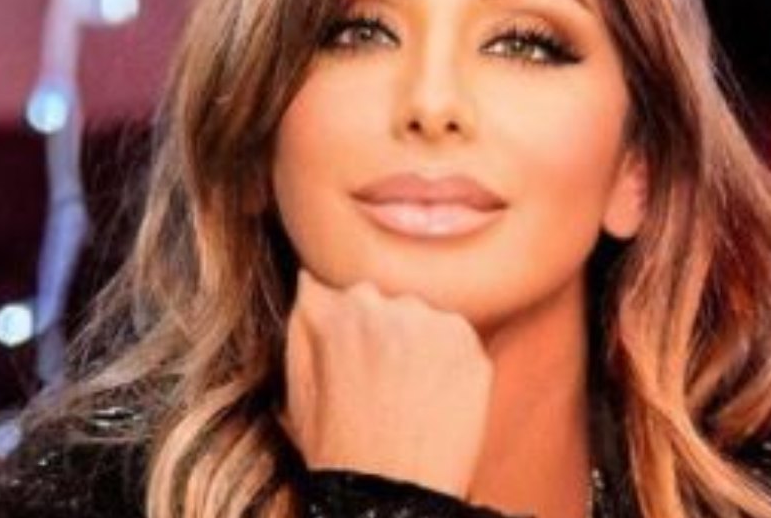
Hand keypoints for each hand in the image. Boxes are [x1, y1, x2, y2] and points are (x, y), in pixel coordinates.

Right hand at [282, 270, 494, 497]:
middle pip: (384, 301)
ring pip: (421, 317)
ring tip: (406, 393)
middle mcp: (388, 305)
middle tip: (379, 382)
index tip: (350, 358)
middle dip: (381, 330)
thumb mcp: (300, 384)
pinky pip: (455, 337)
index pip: (339, 292)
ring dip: (416, 341)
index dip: (344, 327)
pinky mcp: (470, 343)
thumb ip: (303, 321)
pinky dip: (447, 359)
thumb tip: (310, 276)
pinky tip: (431, 396)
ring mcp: (434, 321)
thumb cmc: (339, 447)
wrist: (396, 493)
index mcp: (337, 309)